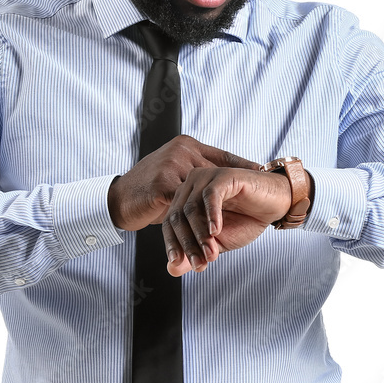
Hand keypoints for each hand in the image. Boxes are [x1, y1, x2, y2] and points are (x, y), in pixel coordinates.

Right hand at [107, 135, 260, 232]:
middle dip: (239, 190)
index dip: (245, 165)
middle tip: (262, 199)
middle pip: (218, 176)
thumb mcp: (176, 177)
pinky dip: (201, 224)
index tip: (266, 174)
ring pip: (204, 197)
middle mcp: (182, 151)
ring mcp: (173, 165)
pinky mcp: (164, 185)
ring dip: (217, 217)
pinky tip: (213, 236)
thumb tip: (223, 186)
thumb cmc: (148, 191)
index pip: (224, 156)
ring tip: (246, 220)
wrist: (117, 198)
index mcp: (188, 146)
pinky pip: (189, 209)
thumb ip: (196, 178)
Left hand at [162, 167, 297, 275]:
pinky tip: (216, 231)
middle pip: (178, 216)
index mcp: (185, 198)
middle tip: (198, 265)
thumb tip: (171, 270)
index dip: (172, 244)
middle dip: (187, 244)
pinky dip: (212, 215)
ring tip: (211, 254)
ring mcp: (206, 177)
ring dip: (200, 235)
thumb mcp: (217, 243)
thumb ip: (194, 254)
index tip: (176, 264)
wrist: (275, 205)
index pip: (170, 222)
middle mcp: (191, 184)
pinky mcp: (224, 174)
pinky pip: (211, 195)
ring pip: (192, 208)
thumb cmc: (245, 220)